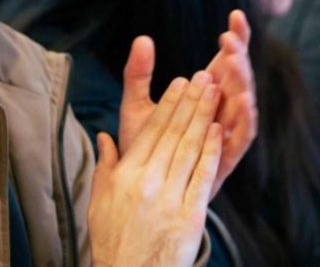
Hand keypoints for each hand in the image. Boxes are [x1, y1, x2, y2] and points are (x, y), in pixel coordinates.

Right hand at [89, 72, 222, 266]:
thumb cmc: (115, 241)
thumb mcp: (100, 203)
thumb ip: (104, 167)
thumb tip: (104, 139)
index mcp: (125, 176)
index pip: (151, 131)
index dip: (168, 104)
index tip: (180, 82)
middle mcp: (146, 182)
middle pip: (173, 133)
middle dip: (191, 102)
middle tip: (204, 76)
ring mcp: (169, 198)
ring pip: (189, 148)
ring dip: (204, 116)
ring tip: (215, 92)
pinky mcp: (189, 215)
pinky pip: (202, 175)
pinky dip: (211, 150)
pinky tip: (219, 129)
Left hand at [118, 11, 256, 196]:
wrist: (139, 194)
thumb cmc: (142, 149)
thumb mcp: (136, 107)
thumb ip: (138, 75)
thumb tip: (143, 39)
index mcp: (205, 95)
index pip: (226, 61)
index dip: (236, 38)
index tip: (234, 16)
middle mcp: (220, 111)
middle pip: (239, 79)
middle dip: (238, 58)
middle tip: (229, 41)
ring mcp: (226, 134)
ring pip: (244, 104)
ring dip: (243, 84)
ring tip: (234, 63)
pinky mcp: (225, 158)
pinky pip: (243, 138)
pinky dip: (244, 120)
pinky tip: (242, 102)